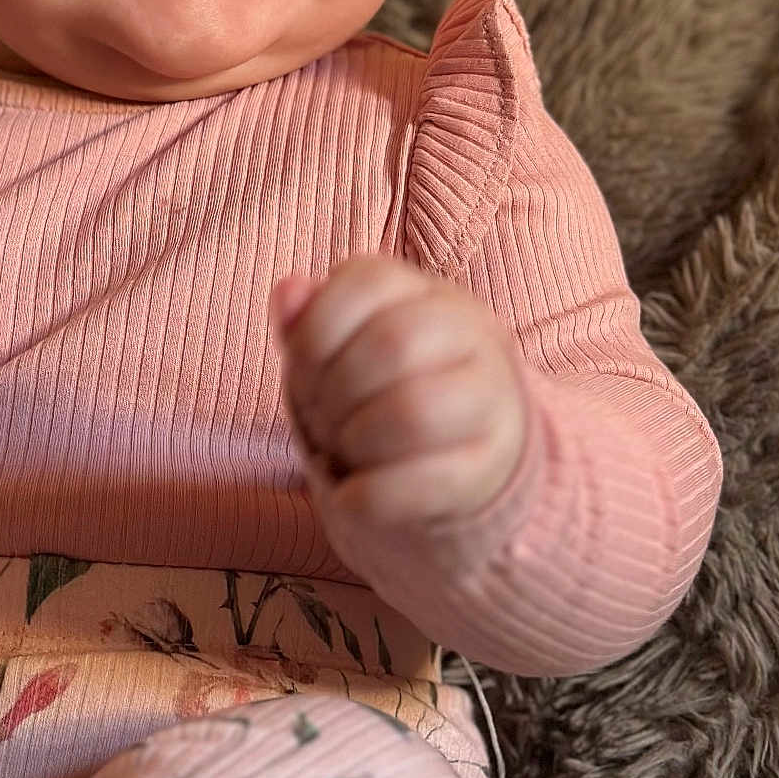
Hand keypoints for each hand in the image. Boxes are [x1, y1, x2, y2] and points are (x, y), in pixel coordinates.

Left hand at [271, 255, 527, 537]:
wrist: (462, 458)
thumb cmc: (384, 390)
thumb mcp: (344, 348)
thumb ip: (308, 321)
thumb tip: (288, 292)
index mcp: (429, 294)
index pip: (368, 280)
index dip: (313, 331)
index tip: (301, 371)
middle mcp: (471, 336)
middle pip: (392, 344)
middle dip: (332, 391)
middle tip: (319, 419)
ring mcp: (490, 402)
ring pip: (414, 412)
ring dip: (354, 439)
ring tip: (342, 450)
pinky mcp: (488, 468)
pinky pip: (425, 483)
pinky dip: (368, 497)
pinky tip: (351, 497)